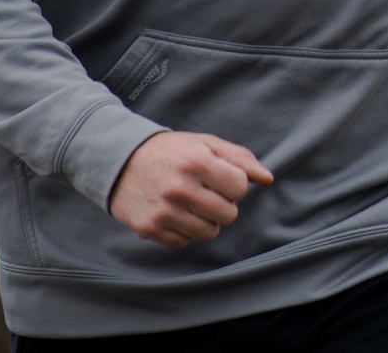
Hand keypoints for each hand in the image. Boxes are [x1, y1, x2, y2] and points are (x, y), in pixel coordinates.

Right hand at [108, 130, 273, 247]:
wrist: (119, 161)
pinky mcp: (150, 229)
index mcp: (197, 162)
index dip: (234, 184)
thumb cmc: (169, 152)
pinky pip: (184, 242)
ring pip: (209, 232)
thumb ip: (240, 158)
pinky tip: (174, 213)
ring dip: (205, 220)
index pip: (240, 187)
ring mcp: (164, 211)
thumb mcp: (204, 144)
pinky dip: (184, 231)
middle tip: (205, 192)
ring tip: (191, 203)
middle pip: (228, 214)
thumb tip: (268, 178)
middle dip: (222, 204)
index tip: (220, 178)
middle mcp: (180, 188)